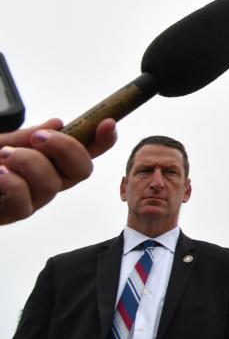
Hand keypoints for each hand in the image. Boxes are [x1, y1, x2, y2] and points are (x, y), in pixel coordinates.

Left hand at [0, 117, 116, 224]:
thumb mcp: (0, 143)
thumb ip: (24, 136)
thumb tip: (59, 123)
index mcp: (47, 162)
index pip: (85, 152)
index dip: (103, 140)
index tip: (108, 123)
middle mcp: (46, 181)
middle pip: (82, 171)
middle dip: (67, 148)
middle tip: (39, 137)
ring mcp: (32, 200)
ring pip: (52, 185)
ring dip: (29, 162)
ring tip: (4, 155)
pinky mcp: (13, 215)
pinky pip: (24, 203)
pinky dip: (12, 183)